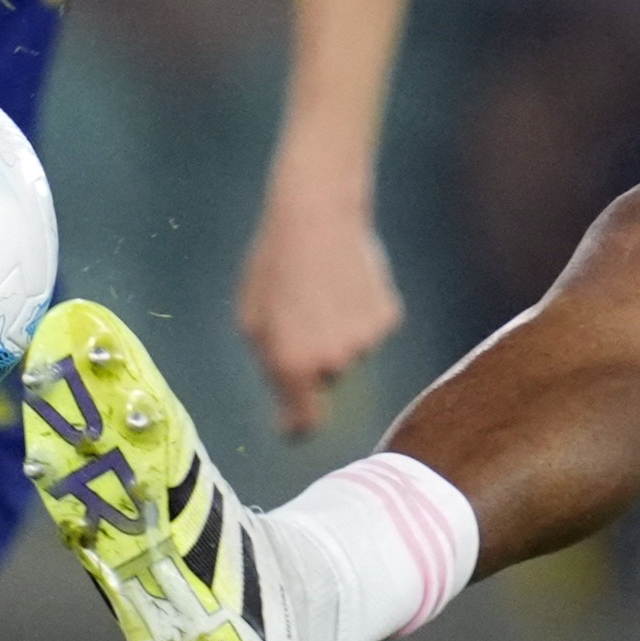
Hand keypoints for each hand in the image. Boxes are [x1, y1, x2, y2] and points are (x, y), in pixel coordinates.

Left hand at [238, 182, 400, 438]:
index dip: (297, 424)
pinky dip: (360, 314)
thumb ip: (268, 361)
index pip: (304, 422)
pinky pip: (371, 329)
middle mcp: (333, 363)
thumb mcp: (251, 318)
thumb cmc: (273, 265)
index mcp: (292, 367)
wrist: (316, 216)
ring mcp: (365, 341)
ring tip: (321, 292)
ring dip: (337, 334)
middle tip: (300, 317)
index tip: (292, 421)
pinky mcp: (388, 317)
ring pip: (351, 352)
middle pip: (326, 380)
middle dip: (313, 360)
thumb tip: (283, 388)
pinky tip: (346, 282)